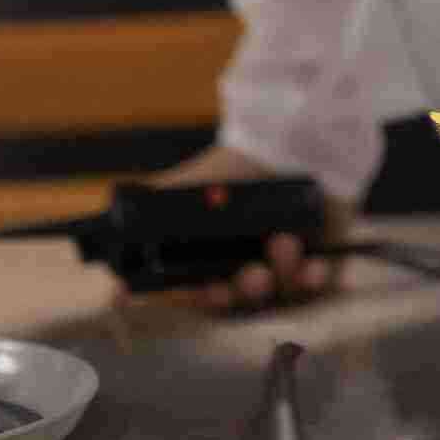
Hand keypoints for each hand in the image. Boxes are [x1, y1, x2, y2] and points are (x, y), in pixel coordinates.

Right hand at [116, 143, 354, 316]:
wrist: (296, 137)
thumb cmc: (241, 163)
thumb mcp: (195, 182)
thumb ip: (160, 203)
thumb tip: (118, 223)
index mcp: (216, 259)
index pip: (203, 292)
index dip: (201, 298)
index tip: (208, 291)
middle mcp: (247, 269)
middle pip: (242, 301)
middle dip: (244, 292)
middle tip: (251, 276)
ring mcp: (284, 271)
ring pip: (279, 296)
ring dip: (280, 276)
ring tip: (284, 244)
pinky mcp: (321, 264)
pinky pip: (316, 288)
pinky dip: (313, 279)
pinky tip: (313, 263)